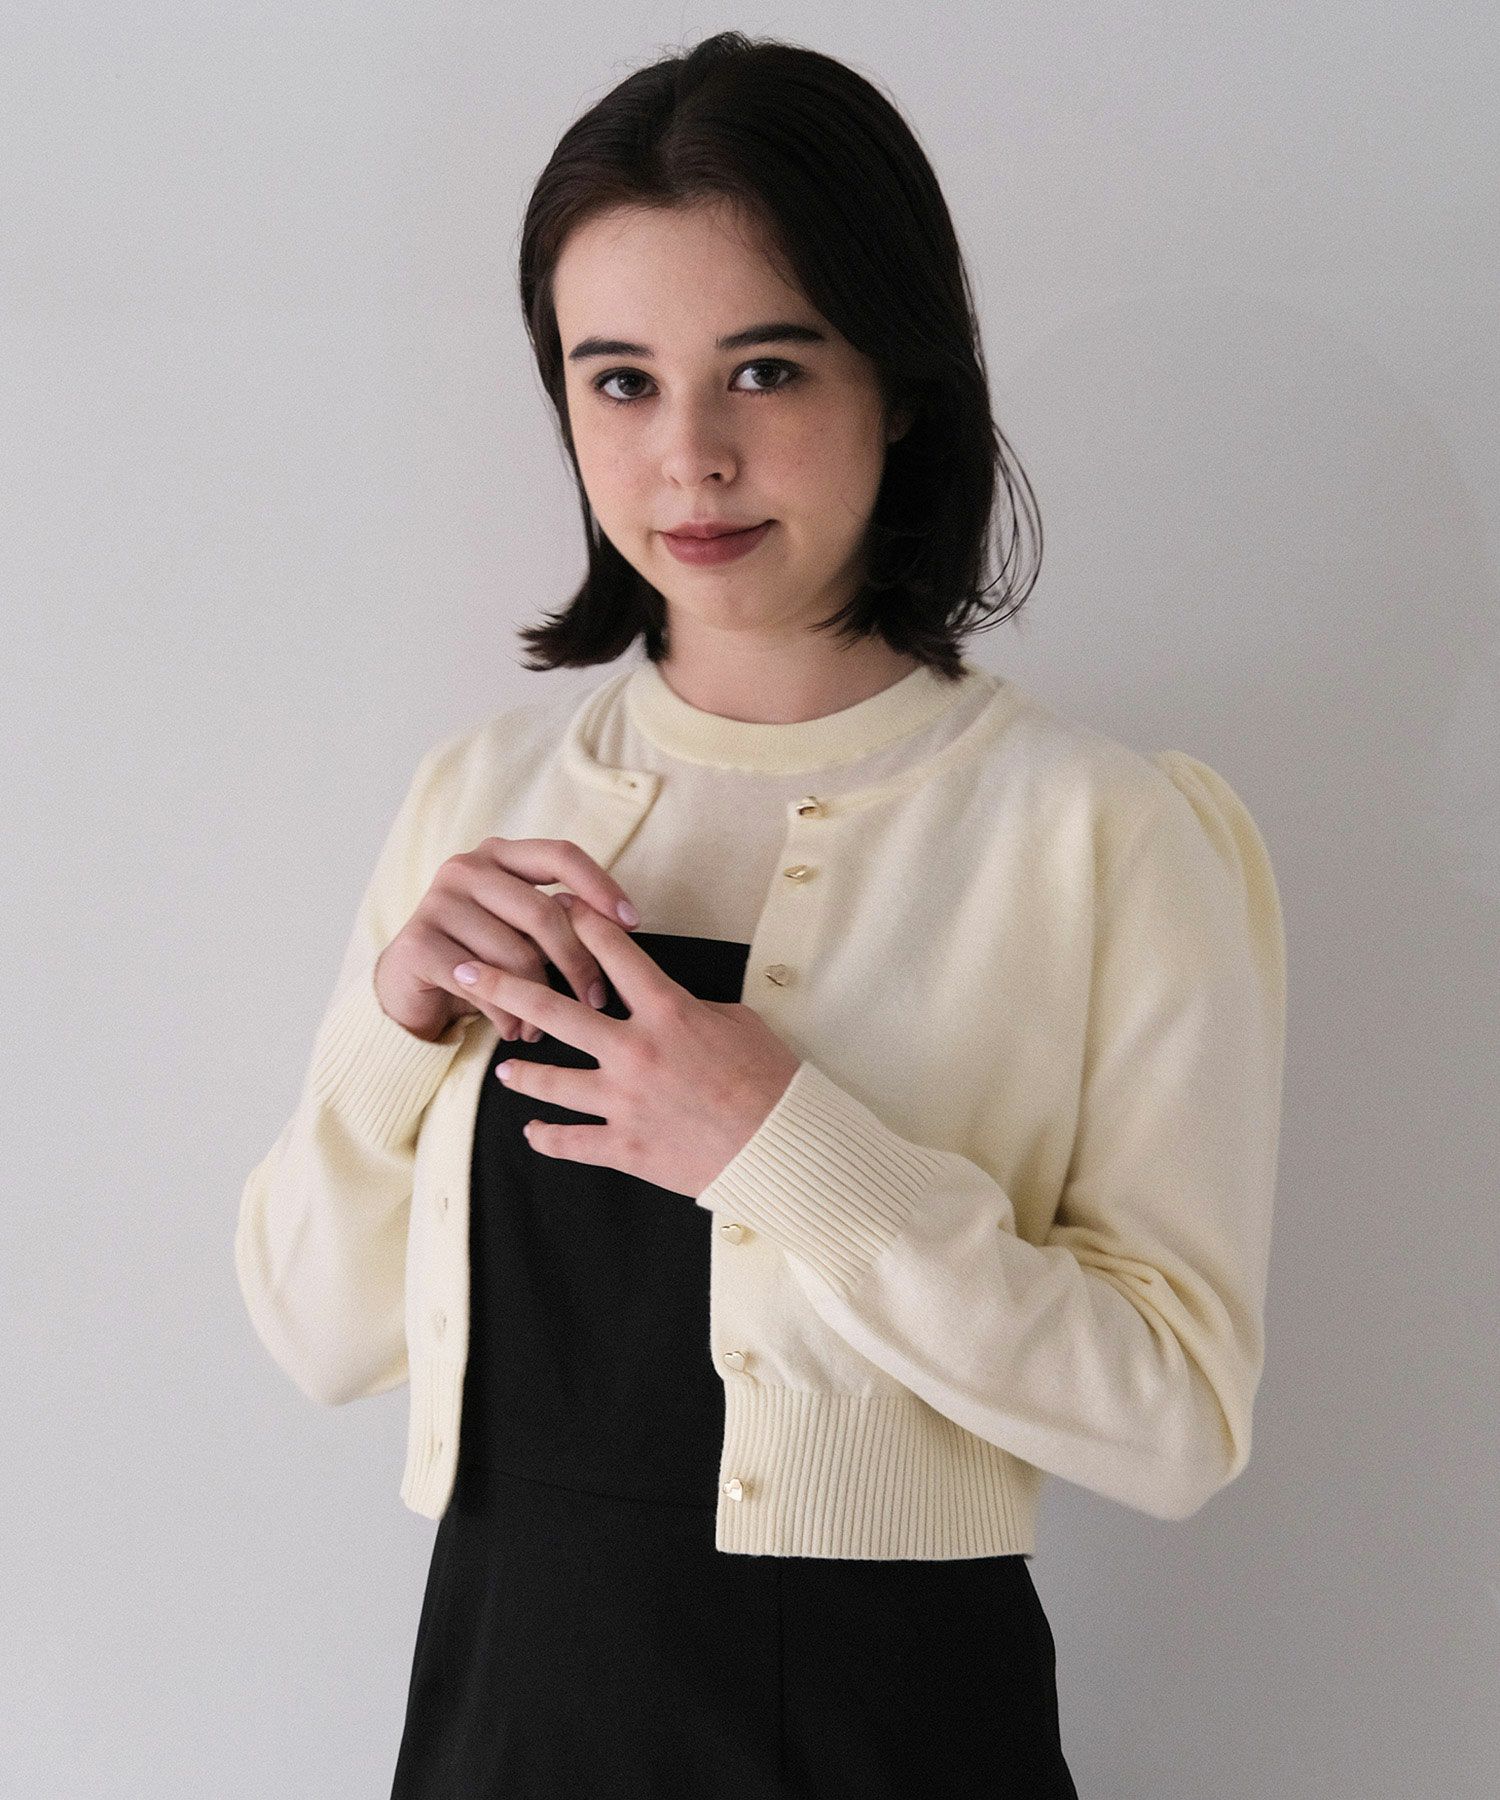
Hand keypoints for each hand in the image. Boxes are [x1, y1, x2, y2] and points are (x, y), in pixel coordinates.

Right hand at [373, 838, 639, 1043]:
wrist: (412, 987)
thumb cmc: (484, 956)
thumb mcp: (525, 930)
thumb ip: (560, 920)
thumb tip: (620, 933)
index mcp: (500, 854)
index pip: (562, 855)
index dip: (601, 887)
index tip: (633, 922)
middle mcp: (467, 868)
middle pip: (543, 912)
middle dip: (578, 962)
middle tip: (596, 999)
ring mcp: (437, 902)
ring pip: (515, 953)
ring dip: (540, 1002)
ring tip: (546, 1027)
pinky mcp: (418, 944)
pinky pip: (483, 985)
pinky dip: (507, 1015)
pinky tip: (515, 1031)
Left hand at [455, 893, 802, 1198]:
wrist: (782, 1145)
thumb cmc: (770, 1079)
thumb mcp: (739, 1023)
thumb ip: (694, 1007)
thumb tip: (672, 1000)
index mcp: (668, 1012)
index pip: (615, 955)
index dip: (583, 924)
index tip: (557, 906)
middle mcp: (636, 1051)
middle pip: (556, 1011)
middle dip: (506, 986)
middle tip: (469, 972)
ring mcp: (625, 1102)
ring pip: (553, 1081)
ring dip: (523, 1071)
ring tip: (502, 1067)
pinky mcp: (626, 1147)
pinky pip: (572, 1142)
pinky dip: (547, 1137)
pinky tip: (531, 1132)